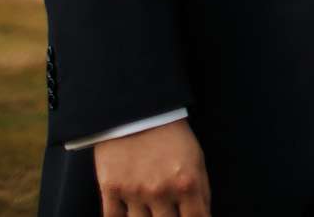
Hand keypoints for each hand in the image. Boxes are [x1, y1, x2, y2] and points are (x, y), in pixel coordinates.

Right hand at [91, 118, 209, 216]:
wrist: (136, 108)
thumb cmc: (171, 135)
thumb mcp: (196, 158)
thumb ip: (201, 191)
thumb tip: (202, 216)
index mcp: (187, 182)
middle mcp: (160, 190)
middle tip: (167, 212)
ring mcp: (134, 192)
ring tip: (150, 210)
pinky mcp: (111, 189)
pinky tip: (128, 213)